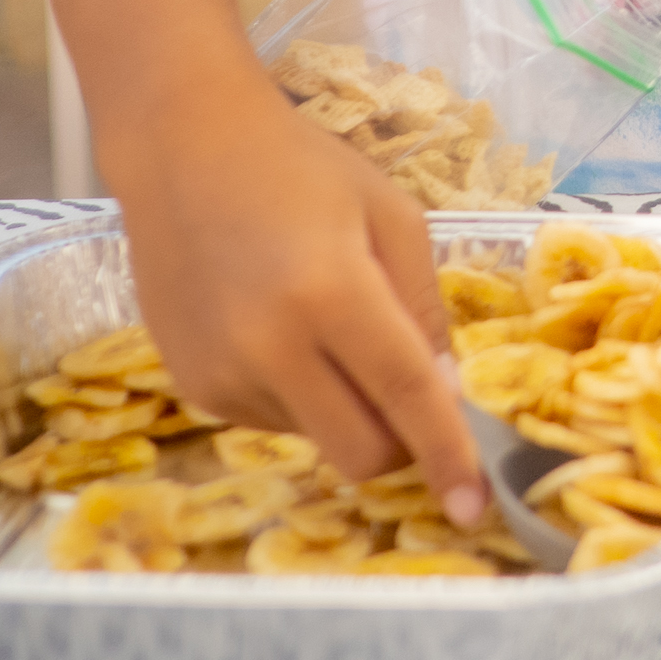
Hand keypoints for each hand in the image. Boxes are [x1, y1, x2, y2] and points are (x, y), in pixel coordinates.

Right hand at [100, 81, 485, 516]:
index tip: (476, 506)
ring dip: (347, 410)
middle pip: (360, 451)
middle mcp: (269, 346)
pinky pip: (276, 422)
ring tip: (330, 329)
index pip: (405, 395)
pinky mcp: (194, 388)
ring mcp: (223, 374)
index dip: (448, 454)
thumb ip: (423, 309)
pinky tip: (285, 333)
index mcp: (331, 293)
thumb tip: (447, 395)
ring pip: (319, 440)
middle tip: (416, 399)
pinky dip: (302, 397)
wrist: (184, 153)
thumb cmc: (302, 171)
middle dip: (403, 444)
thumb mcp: (392, 217)